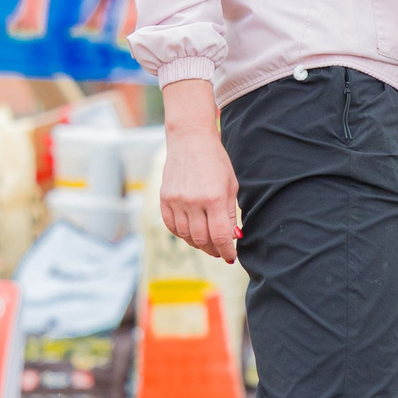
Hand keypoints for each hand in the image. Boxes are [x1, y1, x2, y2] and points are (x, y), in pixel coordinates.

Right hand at [159, 80, 240, 262]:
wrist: (190, 140)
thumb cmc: (216, 161)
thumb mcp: (231, 185)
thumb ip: (230, 213)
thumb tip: (233, 237)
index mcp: (214, 198)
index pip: (220, 236)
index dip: (226, 251)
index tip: (231, 257)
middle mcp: (193, 202)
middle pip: (202, 239)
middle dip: (213, 249)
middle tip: (220, 251)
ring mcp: (176, 201)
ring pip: (186, 236)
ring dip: (198, 244)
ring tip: (207, 243)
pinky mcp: (164, 199)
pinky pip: (171, 226)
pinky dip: (182, 234)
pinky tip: (191, 233)